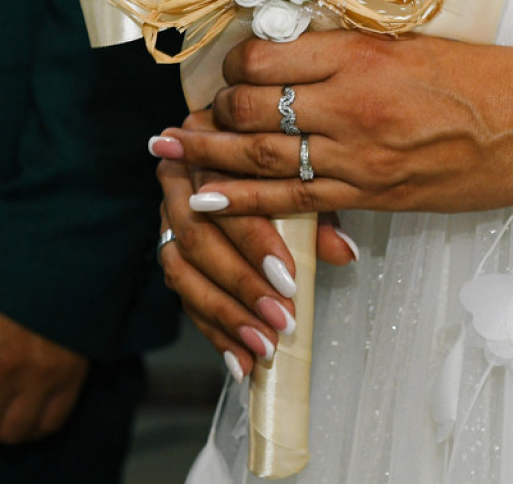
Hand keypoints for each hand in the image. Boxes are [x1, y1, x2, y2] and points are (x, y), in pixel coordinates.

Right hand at [151, 138, 357, 379]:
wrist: (246, 154)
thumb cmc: (282, 162)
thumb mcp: (304, 179)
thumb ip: (317, 213)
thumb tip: (344, 254)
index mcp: (208, 150)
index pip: (224, 196)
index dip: (254, 240)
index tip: (288, 277)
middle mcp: (178, 184)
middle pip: (198, 238)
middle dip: (242, 286)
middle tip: (280, 320)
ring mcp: (168, 220)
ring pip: (184, 272)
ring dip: (226, 315)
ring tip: (263, 346)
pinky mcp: (170, 252)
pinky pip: (185, 297)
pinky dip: (214, 331)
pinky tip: (240, 361)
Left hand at [161, 31, 512, 216]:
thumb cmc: (484, 76)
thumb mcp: (413, 43)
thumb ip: (352, 50)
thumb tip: (295, 55)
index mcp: (362, 53)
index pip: (269, 55)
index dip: (237, 63)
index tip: (231, 67)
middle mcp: (352, 102)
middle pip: (255, 105)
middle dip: (216, 110)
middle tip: (193, 112)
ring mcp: (360, 154)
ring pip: (264, 154)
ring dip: (211, 154)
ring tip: (170, 151)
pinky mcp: (374, 195)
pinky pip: (295, 201)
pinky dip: (246, 201)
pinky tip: (208, 201)